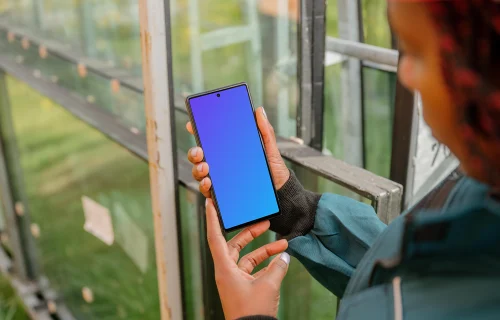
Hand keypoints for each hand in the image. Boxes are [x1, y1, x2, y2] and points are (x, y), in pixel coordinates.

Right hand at [186, 107, 289, 198]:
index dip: (198, 131)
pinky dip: (205, 187)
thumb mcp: (270, 149)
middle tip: (200, 151)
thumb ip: (265, 130)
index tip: (191, 125)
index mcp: (229, 151)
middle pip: (199, 157)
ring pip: (200, 173)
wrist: (281, 191)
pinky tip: (209, 183)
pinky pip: (208, 191)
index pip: (210, 140)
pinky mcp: (223, 195)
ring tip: (205, 168)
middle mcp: (221, 164)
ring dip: (198, 169)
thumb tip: (259, 111)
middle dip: (195, 152)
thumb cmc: (273, 169)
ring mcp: (220, 179)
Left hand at [205, 198, 290, 318]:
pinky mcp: (244, 289)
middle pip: (235, 245)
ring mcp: (235, 281)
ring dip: (264, 251)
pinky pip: (254, 271)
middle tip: (264, 222)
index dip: (212, 219)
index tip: (210, 203)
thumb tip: (284, 257)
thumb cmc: (253, 312)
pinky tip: (280, 261)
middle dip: (250, 233)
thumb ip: (277, 267)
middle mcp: (227, 272)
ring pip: (247, 258)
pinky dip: (266, 265)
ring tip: (283, 245)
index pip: (215, 237)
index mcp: (224, 268)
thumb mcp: (268, 285)